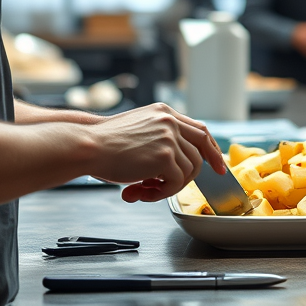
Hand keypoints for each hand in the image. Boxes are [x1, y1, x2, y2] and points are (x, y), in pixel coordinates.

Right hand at [86, 103, 224, 202]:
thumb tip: (177, 168)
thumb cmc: (105, 144)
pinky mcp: (166, 156)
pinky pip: (176, 182)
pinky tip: (141, 191)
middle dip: (206, 167)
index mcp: (164, 112)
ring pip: (190, 169)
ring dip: (170, 185)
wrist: (88, 146)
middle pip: (202, 146)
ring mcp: (170, 137)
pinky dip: (162, 193)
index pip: (198, 129)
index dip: (210, 147)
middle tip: (197, 184)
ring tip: (146, 189)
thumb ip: (159, 142)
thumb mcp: (138, 132)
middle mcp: (170, 121)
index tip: (217, 163)